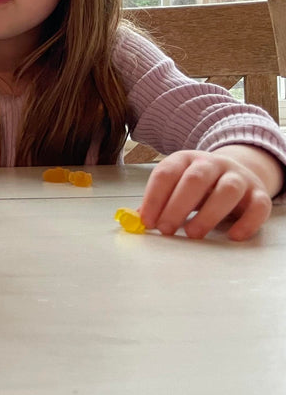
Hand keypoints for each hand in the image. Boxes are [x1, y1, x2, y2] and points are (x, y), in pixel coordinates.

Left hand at [139, 147, 278, 240]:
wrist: (236, 172)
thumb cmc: (199, 185)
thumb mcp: (176, 185)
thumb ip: (158, 201)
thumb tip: (136, 219)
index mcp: (186, 159)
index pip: (167, 173)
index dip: (154, 198)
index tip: (146, 221)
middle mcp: (213, 164)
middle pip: (195, 179)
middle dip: (177, 205)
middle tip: (165, 229)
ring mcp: (238, 177)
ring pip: (228, 190)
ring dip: (208, 214)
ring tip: (192, 234)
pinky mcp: (259, 193)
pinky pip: (258, 206)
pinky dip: (247, 222)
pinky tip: (232, 236)